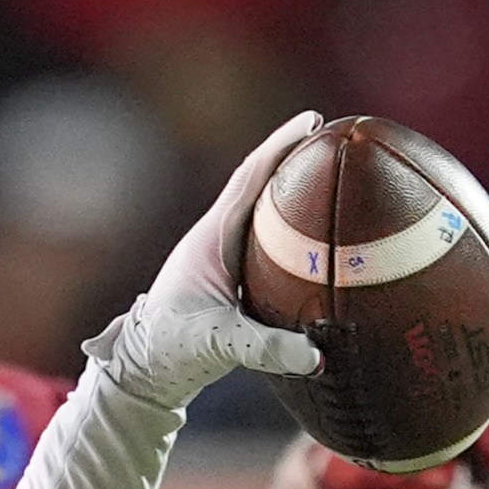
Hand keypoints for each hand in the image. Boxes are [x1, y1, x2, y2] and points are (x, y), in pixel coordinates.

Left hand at [85, 113, 325, 407]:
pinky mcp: (236, 272)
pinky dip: (301, 225)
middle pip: (264, 183)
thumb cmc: (171, 350)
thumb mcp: (217, 345)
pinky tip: (330, 225)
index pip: (249, 179)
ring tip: (343, 167)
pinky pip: (275, 237)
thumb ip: (265, 348)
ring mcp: (228, 253)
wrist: (145, 367)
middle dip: (300, 156)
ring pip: (269, 208)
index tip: (314, 120)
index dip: (281, 147)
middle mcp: (219, 236)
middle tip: (342, 134)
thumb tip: (315, 355)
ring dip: (301, 187)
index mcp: (212, 238)